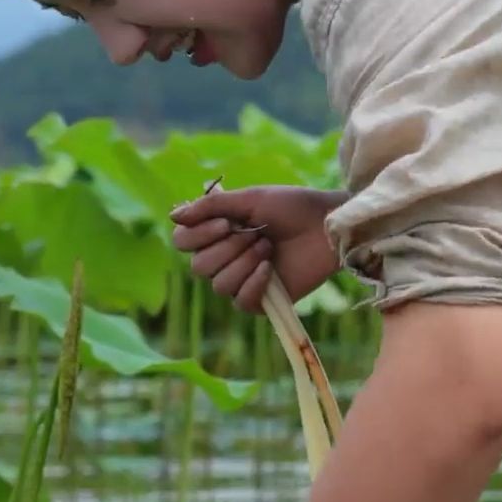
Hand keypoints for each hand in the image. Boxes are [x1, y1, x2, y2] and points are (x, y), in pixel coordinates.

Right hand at [169, 185, 347, 312]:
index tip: (225, 222)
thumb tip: (173, 215)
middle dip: (228, 248)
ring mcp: (243, 280)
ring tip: (268, 247)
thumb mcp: (250, 199)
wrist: (329, 225)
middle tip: (257, 234)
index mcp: (218, 232)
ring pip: (219, 285)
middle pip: (199, 267)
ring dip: (243, 262)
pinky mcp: (263, 300)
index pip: (182, 241)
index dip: (198, 235)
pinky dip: (253, 284)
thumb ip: (211, 207)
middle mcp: (226, 258)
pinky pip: (240, 302)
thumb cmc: (292, 206)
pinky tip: (270, 269)